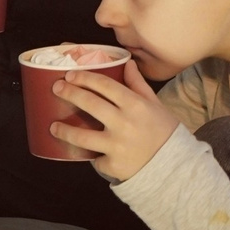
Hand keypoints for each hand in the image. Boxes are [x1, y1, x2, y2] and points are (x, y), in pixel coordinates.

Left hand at [50, 64, 182, 180]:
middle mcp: (125, 123)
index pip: (105, 85)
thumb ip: (138, 85)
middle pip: (89, 103)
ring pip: (82, 136)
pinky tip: (83, 154)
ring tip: (53, 127)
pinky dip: (92, 157)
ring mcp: (117, 146)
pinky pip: (95, 159)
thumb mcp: (155, 105)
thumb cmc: (164, 132)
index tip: (70, 75)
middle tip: (56, 88)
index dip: (85, 78)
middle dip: (69, 93)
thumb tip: (127, 62)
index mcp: (136, 105)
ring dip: (64, 130)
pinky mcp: (113, 165)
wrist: (176, 167)